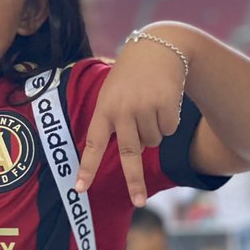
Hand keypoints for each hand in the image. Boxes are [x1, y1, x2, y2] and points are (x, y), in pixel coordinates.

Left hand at [76, 39, 184, 205]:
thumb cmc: (129, 76)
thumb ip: (114, 121)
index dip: (87, 167)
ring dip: (154, 130)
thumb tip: (135, 153)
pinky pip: (170, 129)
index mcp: (104, 110)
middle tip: (139, 202)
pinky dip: (169, 120)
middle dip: (134, 181)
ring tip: (149, 104)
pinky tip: (164, 100)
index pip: (93, 144)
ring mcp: (145, 108)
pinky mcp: (166, 105)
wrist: (158, 47)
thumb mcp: (111, 93)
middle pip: (130, 153)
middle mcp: (122, 111)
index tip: (79, 188)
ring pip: (153, 141)